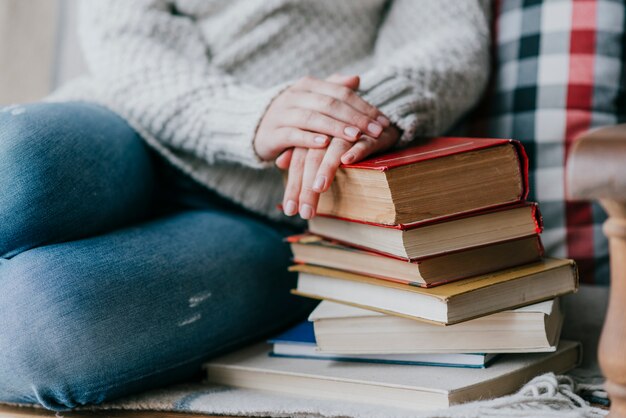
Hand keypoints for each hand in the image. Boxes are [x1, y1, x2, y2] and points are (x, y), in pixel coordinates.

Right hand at [254, 75, 389, 160]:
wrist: (254, 128)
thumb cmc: (292, 116)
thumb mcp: (312, 100)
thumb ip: (333, 89)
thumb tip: (357, 78)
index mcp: (308, 86)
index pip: (341, 93)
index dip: (364, 106)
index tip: (384, 121)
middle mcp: (294, 96)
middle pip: (330, 104)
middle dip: (356, 117)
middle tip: (376, 131)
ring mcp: (282, 114)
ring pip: (313, 118)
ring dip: (336, 127)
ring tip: (355, 136)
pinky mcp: (273, 134)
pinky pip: (293, 134)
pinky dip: (309, 139)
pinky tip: (324, 144)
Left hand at [278, 123, 400, 218]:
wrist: (378, 121)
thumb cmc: (346, 139)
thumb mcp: (322, 146)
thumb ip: (300, 154)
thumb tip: (278, 162)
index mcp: (314, 137)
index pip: (298, 163)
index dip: (294, 186)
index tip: (290, 210)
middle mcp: (329, 133)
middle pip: (312, 158)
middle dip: (308, 187)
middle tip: (306, 212)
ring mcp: (351, 132)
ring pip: (334, 149)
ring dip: (327, 168)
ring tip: (319, 188)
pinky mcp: (373, 133)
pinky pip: (364, 140)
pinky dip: (356, 149)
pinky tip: (348, 161)